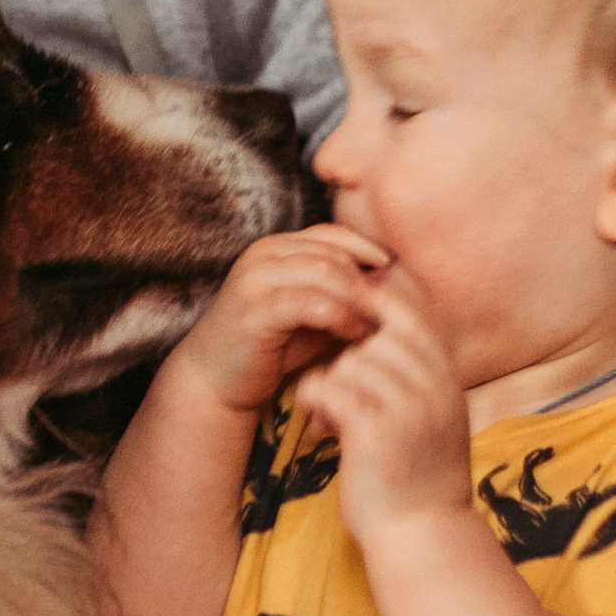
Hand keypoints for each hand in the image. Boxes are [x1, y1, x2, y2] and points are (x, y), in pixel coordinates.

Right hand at [171, 224, 388, 415]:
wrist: (216, 380)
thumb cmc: (271, 347)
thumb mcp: (312, 313)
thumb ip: (343, 294)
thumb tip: (396, 283)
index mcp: (276, 248)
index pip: (333, 235)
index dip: (369, 252)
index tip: (399, 280)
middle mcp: (263, 255)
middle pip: (334, 253)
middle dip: (369, 281)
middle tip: (396, 309)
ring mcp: (255, 280)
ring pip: (325, 272)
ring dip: (359, 299)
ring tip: (378, 324)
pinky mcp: (254, 310)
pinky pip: (310, 303)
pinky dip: (341, 316)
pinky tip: (355, 334)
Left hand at [296, 280, 473, 542]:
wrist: (423, 537)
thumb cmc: (420, 481)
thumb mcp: (434, 421)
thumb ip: (418, 381)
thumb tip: (380, 339)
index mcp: (449, 382)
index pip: (416, 316)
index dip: (383, 300)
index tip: (354, 303)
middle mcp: (434, 389)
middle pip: (376, 337)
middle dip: (350, 362)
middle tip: (342, 397)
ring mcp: (407, 408)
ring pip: (349, 363)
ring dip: (332, 389)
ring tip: (334, 423)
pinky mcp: (374, 430)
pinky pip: (329, 387)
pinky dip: (317, 404)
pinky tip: (323, 430)